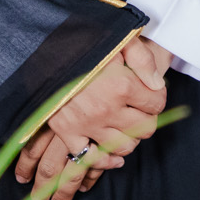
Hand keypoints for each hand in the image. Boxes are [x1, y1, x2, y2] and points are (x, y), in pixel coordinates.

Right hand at [15, 36, 172, 199]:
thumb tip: (157, 85)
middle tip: (141, 110)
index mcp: (123, 85)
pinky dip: (106, 161)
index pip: (157, 103)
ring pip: (124, 145)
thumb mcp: (119, 39)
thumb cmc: (83, 42)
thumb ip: (143, 59)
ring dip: (131, 138)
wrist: (43, 50)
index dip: (157, 98)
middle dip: (148, 118)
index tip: (151, 93)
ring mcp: (87, 124)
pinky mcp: (67, 133)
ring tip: (128, 127)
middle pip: (145, 127)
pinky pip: (92, 159)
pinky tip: (114, 157)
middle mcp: (107, 109)